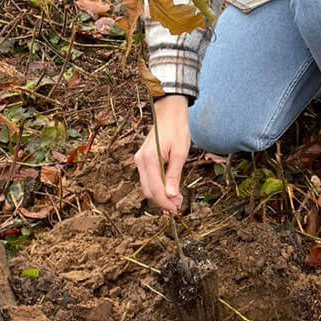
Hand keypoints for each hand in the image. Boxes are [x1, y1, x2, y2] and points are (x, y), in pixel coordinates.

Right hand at [134, 95, 189, 212]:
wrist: (169, 112)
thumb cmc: (177, 129)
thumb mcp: (181, 152)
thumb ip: (175, 175)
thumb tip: (172, 196)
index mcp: (150, 159)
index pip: (155, 189)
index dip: (165, 202)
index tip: (177, 208)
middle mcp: (140, 160)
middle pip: (148, 191)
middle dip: (162, 201)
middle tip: (178, 205)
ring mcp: (139, 159)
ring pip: (147, 186)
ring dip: (160, 194)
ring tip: (176, 198)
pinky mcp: (142, 159)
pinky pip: (148, 178)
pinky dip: (157, 185)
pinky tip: (169, 187)